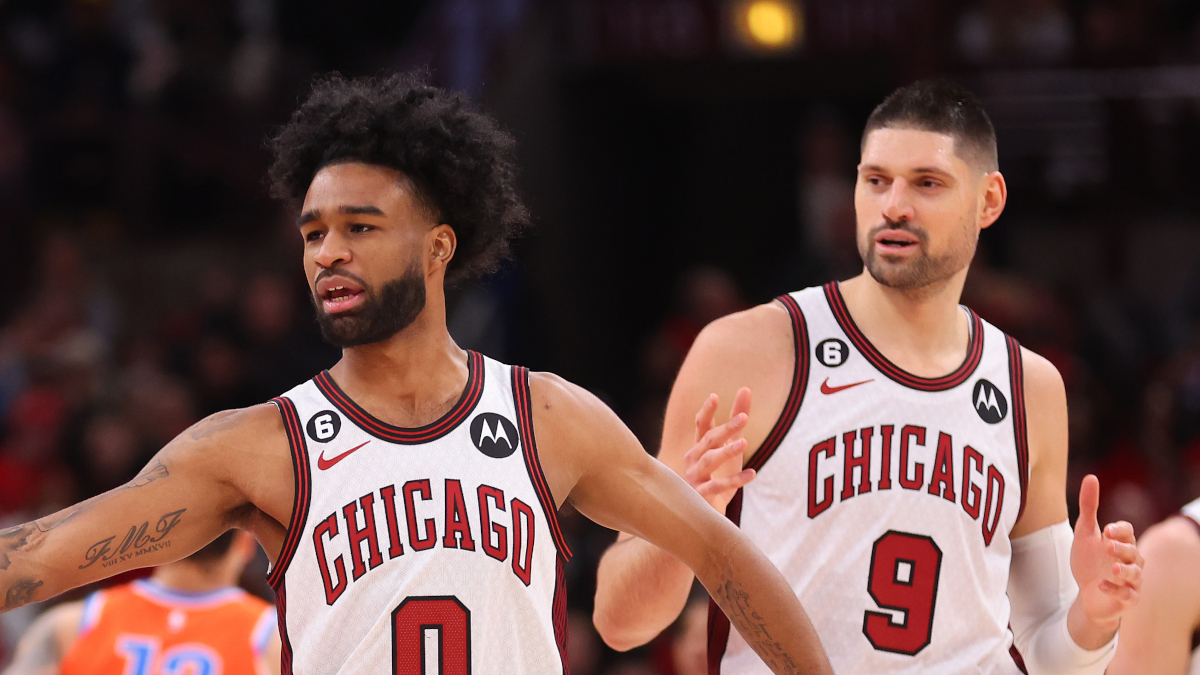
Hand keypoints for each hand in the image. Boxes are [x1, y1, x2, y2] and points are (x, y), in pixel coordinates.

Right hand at [683, 388, 755, 511]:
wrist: (705, 512)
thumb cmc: (718, 474)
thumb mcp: (731, 446)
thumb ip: (736, 421)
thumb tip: (745, 390)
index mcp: (699, 447)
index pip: (701, 425)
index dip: (706, 411)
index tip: (714, 397)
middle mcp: (693, 460)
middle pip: (709, 440)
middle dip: (726, 428)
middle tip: (744, 418)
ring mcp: (695, 477)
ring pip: (710, 461)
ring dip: (726, 451)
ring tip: (744, 444)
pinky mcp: (701, 496)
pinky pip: (718, 486)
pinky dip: (735, 480)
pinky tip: (752, 474)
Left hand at [1069, 475, 1143, 643]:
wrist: (1088, 594)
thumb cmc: (1089, 561)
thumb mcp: (1085, 533)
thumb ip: (1088, 507)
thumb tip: (1091, 477)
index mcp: (1121, 543)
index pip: (1128, 532)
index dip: (1120, 530)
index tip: (1106, 530)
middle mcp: (1130, 561)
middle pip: (1133, 552)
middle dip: (1122, 549)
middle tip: (1108, 546)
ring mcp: (1130, 581)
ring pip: (1136, 574)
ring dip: (1126, 570)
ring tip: (1113, 568)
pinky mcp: (1127, 599)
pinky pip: (1128, 596)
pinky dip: (1116, 591)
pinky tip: (1101, 585)